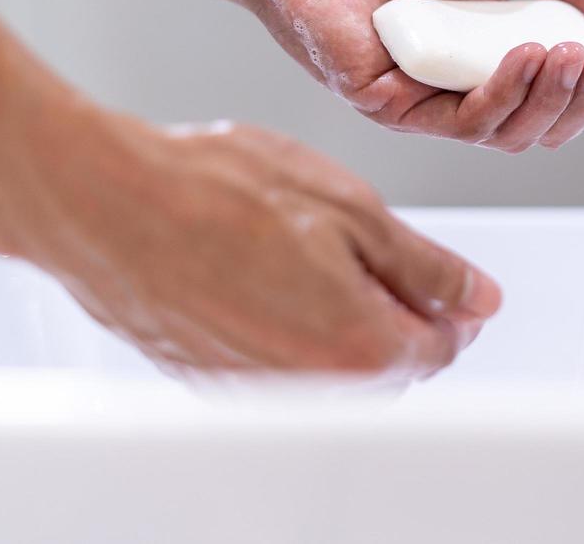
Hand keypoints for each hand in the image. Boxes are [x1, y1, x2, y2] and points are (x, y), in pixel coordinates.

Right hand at [0, 109, 501, 373]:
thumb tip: (477, 298)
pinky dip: (287, 327)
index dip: (449, 303)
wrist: (106, 203)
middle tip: (367, 251)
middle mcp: (312, 386)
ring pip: (331, 366)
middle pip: (389, 364)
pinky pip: (278, 364)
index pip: (441, 346)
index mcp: (361, 345)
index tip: (437, 275)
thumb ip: (426, 267)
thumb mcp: (352, 209)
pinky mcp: (212, 380)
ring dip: (339, 319)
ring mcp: (258, 389)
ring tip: (306, 251)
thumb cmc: (218, 193)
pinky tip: (261, 272)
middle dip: (396, 313)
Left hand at [235, 0, 583, 150]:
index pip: (554, 92)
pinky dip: (501, 94)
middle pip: (537, 125)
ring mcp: (424, 100)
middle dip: (580, 100)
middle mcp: (460, 84)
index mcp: (489, 51)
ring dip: (549, 98)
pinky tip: (525, 59)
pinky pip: (457, 120)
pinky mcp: (387, 104)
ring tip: (573, 56)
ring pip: (505, 132)